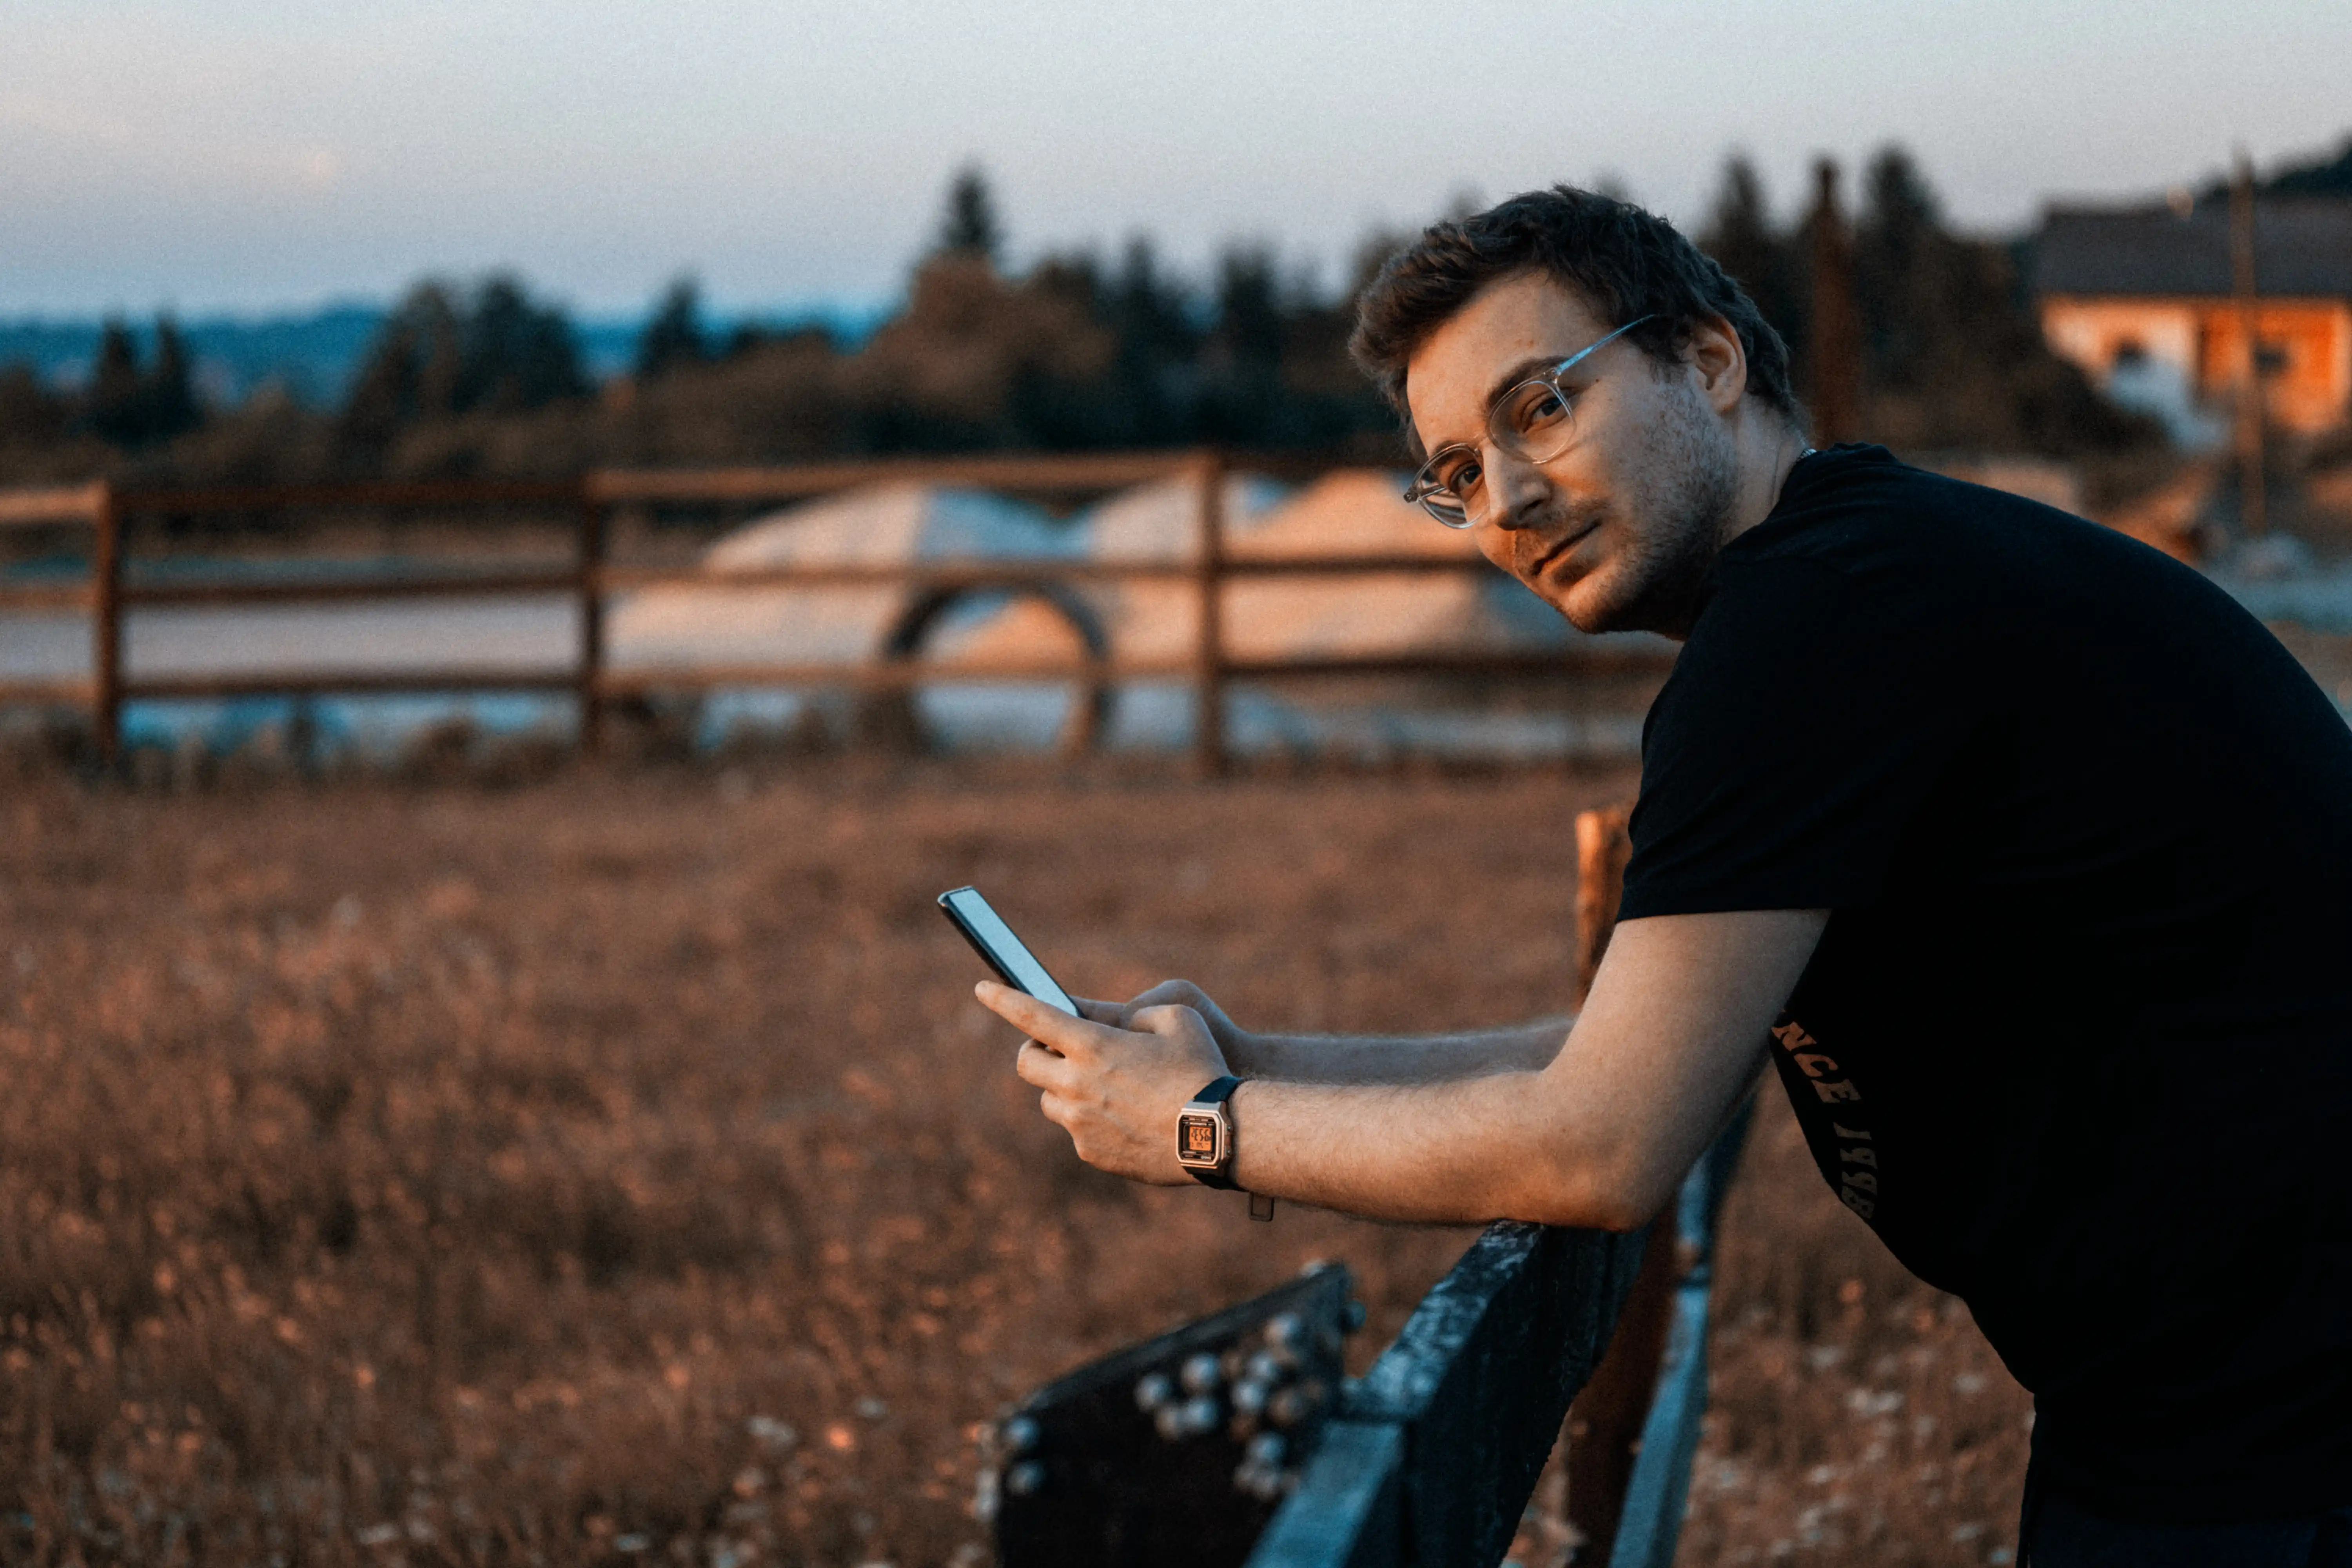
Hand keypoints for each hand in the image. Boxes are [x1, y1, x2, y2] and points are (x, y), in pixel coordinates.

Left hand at [975, 981, 1229, 1185]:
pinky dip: (1092, 1121)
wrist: (1221, 1136)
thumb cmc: (1203, 1070)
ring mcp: (1080, 1124)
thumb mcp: (1177, 1018)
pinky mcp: (1091, 1154)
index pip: (1031, 1016)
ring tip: (1107, 1089)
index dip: (1002, 999)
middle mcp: (1075, 1085)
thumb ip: (1136, 1015)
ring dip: (1066, 1089)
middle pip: (1027, 1063)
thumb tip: (1114, 1026)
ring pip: (1051, 1101)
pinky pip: (1077, 1131)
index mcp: (1092, 1045)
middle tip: (1058, 1048)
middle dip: (1036, 1051)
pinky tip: (1127, 1119)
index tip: (982, 989)